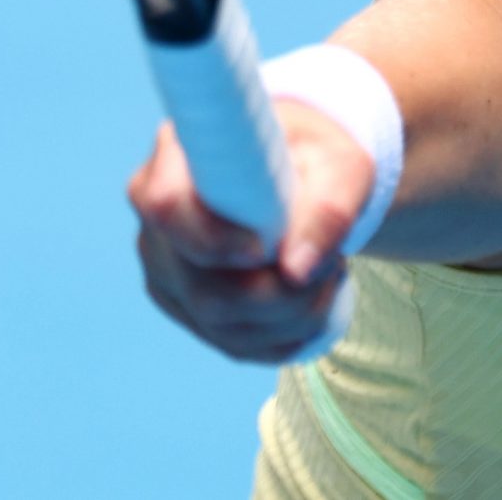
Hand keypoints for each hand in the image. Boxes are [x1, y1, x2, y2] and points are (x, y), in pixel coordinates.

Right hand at [127, 101, 376, 364]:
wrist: (308, 177)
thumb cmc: (320, 159)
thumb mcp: (342, 167)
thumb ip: (329, 208)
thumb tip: (296, 271)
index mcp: (179, 158)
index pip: (166, 206)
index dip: (215, 240)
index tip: (268, 248)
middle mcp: (159, 220)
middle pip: (203, 287)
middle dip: (281, 293)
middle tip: (333, 263)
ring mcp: (166, 269)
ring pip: (220, 324)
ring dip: (293, 315)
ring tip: (329, 273)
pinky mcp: (186, 306)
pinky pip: (233, 344)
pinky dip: (286, 335)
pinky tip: (313, 300)